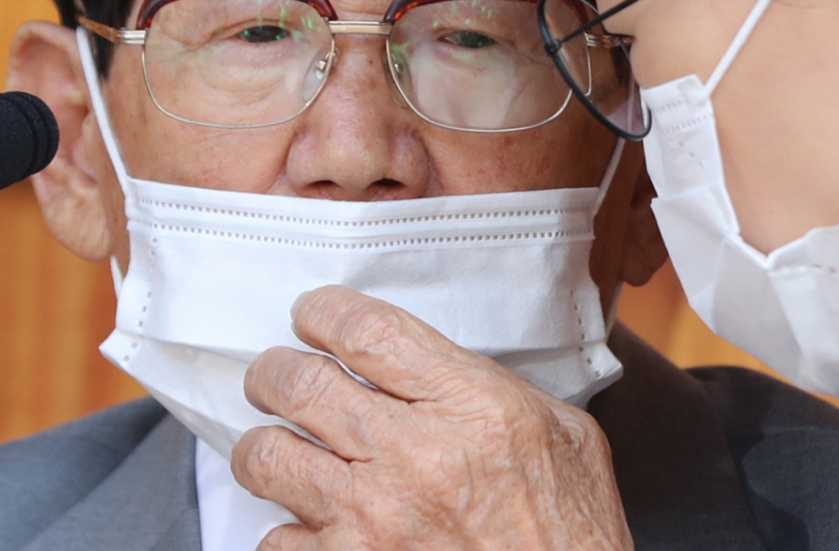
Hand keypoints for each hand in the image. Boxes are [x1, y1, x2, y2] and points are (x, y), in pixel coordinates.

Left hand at [231, 286, 632, 550]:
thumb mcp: (565, 433)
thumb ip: (498, 388)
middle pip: (299, 382)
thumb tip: (444, 366)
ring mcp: (373, 520)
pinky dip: (285, 527)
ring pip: (268, 455)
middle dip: (276, 370)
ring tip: (279, 440)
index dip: (325, 311)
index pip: (368, 331)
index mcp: (470, 406)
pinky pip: (276, 539)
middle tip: (279, 373)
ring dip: (266, 441)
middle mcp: (412, 456)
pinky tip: (307, 521)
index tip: (313, 313)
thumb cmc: (572, 533)